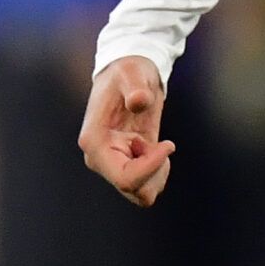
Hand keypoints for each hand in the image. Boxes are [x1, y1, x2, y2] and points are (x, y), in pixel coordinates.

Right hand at [78, 56, 174, 206]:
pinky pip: (145, 185)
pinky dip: (158, 172)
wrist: (128, 74)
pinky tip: (158, 148)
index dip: (152, 168)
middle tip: (164, 144)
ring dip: (158, 174)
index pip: (124, 178)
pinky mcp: (126, 162)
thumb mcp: (133, 73)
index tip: (169, 144)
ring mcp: (111, 162)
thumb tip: (139, 101)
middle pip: (133, 189)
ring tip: (159, 146)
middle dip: (156, 171)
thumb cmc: (128, 72)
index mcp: (95, 141)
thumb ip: (136, 87)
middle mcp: (99, 158)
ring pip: (140, 194)